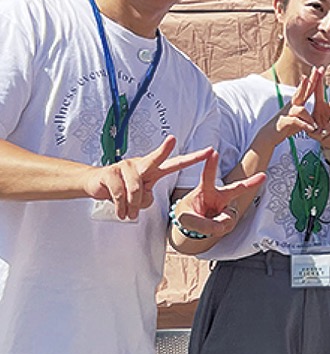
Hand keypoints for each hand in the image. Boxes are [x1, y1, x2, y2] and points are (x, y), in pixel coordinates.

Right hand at [85, 135, 210, 220]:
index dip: (193, 159)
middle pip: (155, 158)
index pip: (176, 164)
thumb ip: (147, 198)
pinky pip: (121, 194)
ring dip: (134, 206)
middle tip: (172, 139)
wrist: (96, 185)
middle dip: (164, 150)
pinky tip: (122, 212)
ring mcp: (125, 167)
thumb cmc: (123, 188)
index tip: (209, 151)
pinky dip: (122, 207)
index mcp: (152, 169)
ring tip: (130, 213)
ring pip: (136, 190)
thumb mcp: (141, 196)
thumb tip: (144, 201)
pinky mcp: (110, 173)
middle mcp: (141, 164)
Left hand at [171, 150, 266, 237]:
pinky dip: (216, 230)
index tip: (214, 152)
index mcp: (204, 190)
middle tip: (263, 176)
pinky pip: (226, 225)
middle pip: (236, 189)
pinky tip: (210, 228)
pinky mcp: (229, 218)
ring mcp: (226, 208)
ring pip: (227, 217)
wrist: (192, 226)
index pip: (208, 176)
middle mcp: (219, 196)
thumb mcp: (185, 217)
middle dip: (250, 183)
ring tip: (202, 226)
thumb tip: (215, 226)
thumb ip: (197, 221)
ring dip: (214, 225)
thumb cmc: (188, 215)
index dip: (211, 165)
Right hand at [268, 71, 319, 144]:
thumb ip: (305, 114)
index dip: (312, 79)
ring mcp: (287, 113)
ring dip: (309, 118)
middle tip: (316, 70)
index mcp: (296, 103)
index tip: (319, 68)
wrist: (269, 135)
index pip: (306, 89)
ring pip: (300, 109)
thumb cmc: (285, 126)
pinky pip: (295, 121)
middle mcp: (291, 105)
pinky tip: (311, 130)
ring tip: (315, 127)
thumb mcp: (297, 118)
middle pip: (301, 91)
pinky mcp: (284, 122)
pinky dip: (304, 125)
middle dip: (310, 81)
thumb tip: (315, 113)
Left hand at [309, 67, 329, 148]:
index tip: (319, 69)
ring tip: (324, 132)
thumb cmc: (318, 130)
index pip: (319, 91)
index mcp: (320, 106)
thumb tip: (314, 125)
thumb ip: (308, 124)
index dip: (318, 81)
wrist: (327, 140)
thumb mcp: (308, 126)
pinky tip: (327, 135)